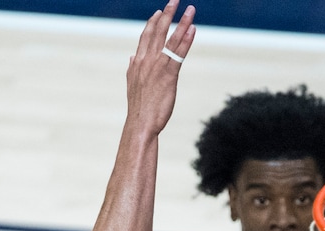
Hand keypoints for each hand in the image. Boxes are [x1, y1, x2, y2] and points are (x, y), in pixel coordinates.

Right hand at [126, 1, 195, 134]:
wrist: (140, 124)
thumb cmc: (138, 108)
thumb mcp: (132, 85)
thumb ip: (132, 69)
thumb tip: (132, 57)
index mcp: (138, 62)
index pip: (146, 37)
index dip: (153, 22)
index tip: (159, 12)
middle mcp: (147, 60)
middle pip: (158, 31)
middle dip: (167, 14)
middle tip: (175, 0)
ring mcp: (158, 66)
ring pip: (171, 39)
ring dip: (182, 22)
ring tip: (190, 10)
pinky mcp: (169, 75)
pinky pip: (179, 53)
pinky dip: (186, 40)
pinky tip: (193, 29)